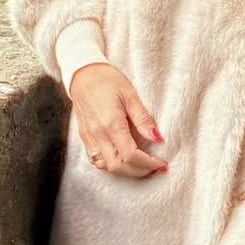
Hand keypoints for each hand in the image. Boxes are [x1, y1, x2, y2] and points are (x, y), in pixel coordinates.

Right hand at [68, 63, 168, 179]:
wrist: (83, 73)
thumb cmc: (107, 80)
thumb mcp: (130, 95)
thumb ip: (143, 119)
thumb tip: (157, 138)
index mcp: (110, 124)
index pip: (130, 155)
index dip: (148, 163)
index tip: (162, 163)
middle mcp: (97, 134)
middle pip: (118, 166)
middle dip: (139, 171)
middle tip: (156, 167)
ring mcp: (89, 137)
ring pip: (106, 166)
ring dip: (126, 171)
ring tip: (143, 166)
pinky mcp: (85, 137)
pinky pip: (97, 160)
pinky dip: (112, 165)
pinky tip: (124, 160)